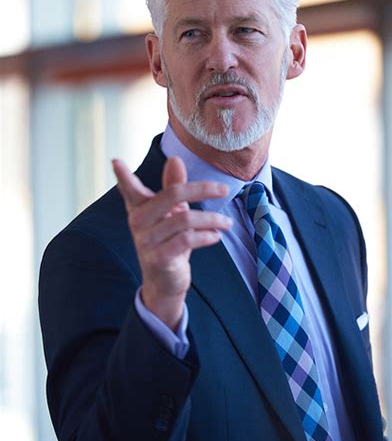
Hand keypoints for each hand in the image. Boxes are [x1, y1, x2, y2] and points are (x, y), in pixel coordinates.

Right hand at [112, 156, 231, 330]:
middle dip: (202, 189)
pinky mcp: (159, 258)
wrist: (165, 282)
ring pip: (185, 219)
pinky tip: (215, 236)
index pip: (130, 189)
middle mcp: (139, 222)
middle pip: (173, 195)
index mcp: (140, 208)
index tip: (116, 161)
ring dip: (212, 219)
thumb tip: (174, 159)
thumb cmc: (169, 240)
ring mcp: (147, 241)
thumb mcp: (173, 212)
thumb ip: (174, 186)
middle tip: (224, 189)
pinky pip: (187, 240)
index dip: (123, 176)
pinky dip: (206, 236)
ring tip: (226, 222)